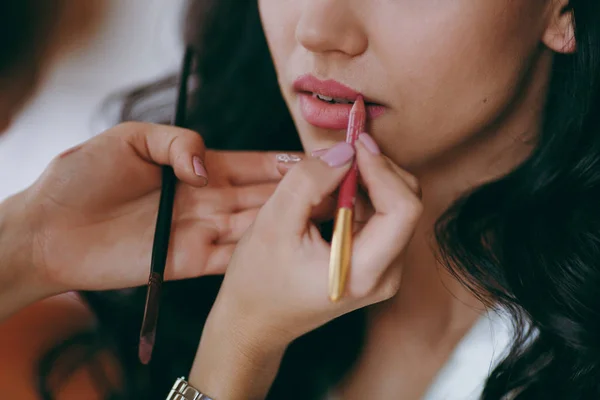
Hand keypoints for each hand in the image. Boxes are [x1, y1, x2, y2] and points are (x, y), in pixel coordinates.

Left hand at [10, 122, 299, 298]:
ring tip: (324, 217)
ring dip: (287, 222)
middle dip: (297, 192)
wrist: (50, 229)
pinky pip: (231, 256)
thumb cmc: (81, 177)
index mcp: (194, 168)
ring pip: (255, 225)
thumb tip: (206, 166)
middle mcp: (205, 200)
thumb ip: (174, 142)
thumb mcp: (129, 139)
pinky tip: (289, 246)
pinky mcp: (190, 261)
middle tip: (335, 188)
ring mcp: (200, 231)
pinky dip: (259, 251)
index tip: (314, 159)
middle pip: (261, 196)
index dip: (281, 163)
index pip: (249, 165)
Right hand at [190, 134, 421, 398]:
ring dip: (366, 180)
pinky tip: (329, 194)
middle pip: (407, 202)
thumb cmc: (258, 280)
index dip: (382, 168)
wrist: (256, 322)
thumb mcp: (273, 224)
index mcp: (364, 272)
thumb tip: (345, 151)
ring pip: (396, 204)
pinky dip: (359, 195)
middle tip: (340, 152)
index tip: (354, 145)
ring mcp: (384, 270)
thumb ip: (308, 182)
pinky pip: (381, 215)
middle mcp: (386, 274)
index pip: (404, 208)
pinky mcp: (376, 262)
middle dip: (376, 169)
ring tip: (327, 175)